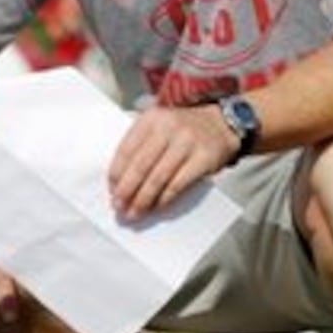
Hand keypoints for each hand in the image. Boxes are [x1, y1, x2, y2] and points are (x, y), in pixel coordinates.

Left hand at [109, 105, 238, 217]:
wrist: (222, 123)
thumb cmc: (183, 129)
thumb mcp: (159, 126)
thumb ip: (140, 145)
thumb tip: (120, 182)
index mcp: (151, 119)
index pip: (126, 149)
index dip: (116, 174)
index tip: (111, 191)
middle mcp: (169, 127)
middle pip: (141, 166)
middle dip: (127, 190)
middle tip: (118, 207)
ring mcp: (188, 142)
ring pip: (158, 178)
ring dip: (143, 199)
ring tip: (134, 213)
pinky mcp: (204, 158)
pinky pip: (178, 184)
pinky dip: (165, 198)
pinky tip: (156, 207)